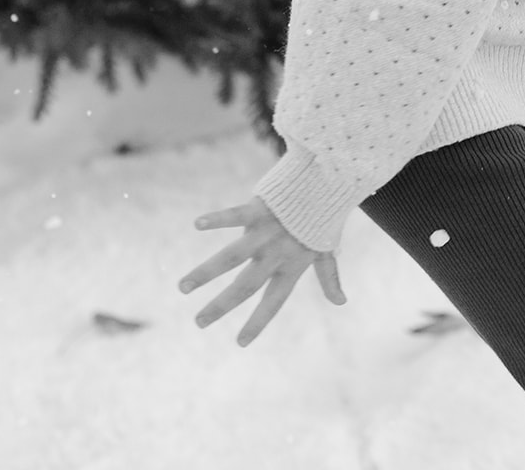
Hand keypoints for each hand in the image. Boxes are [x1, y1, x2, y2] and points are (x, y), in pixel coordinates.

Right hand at [178, 197, 345, 345]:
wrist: (327, 181)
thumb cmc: (322, 219)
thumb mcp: (326, 251)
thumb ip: (329, 278)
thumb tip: (341, 302)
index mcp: (291, 266)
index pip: (273, 301)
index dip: (258, 321)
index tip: (240, 342)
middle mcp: (276, 253)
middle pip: (245, 285)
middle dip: (221, 305)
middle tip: (198, 322)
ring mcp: (265, 232)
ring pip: (231, 256)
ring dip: (206, 272)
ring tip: (183, 287)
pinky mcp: (259, 208)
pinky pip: (234, 214)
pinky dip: (216, 219)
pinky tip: (197, 224)